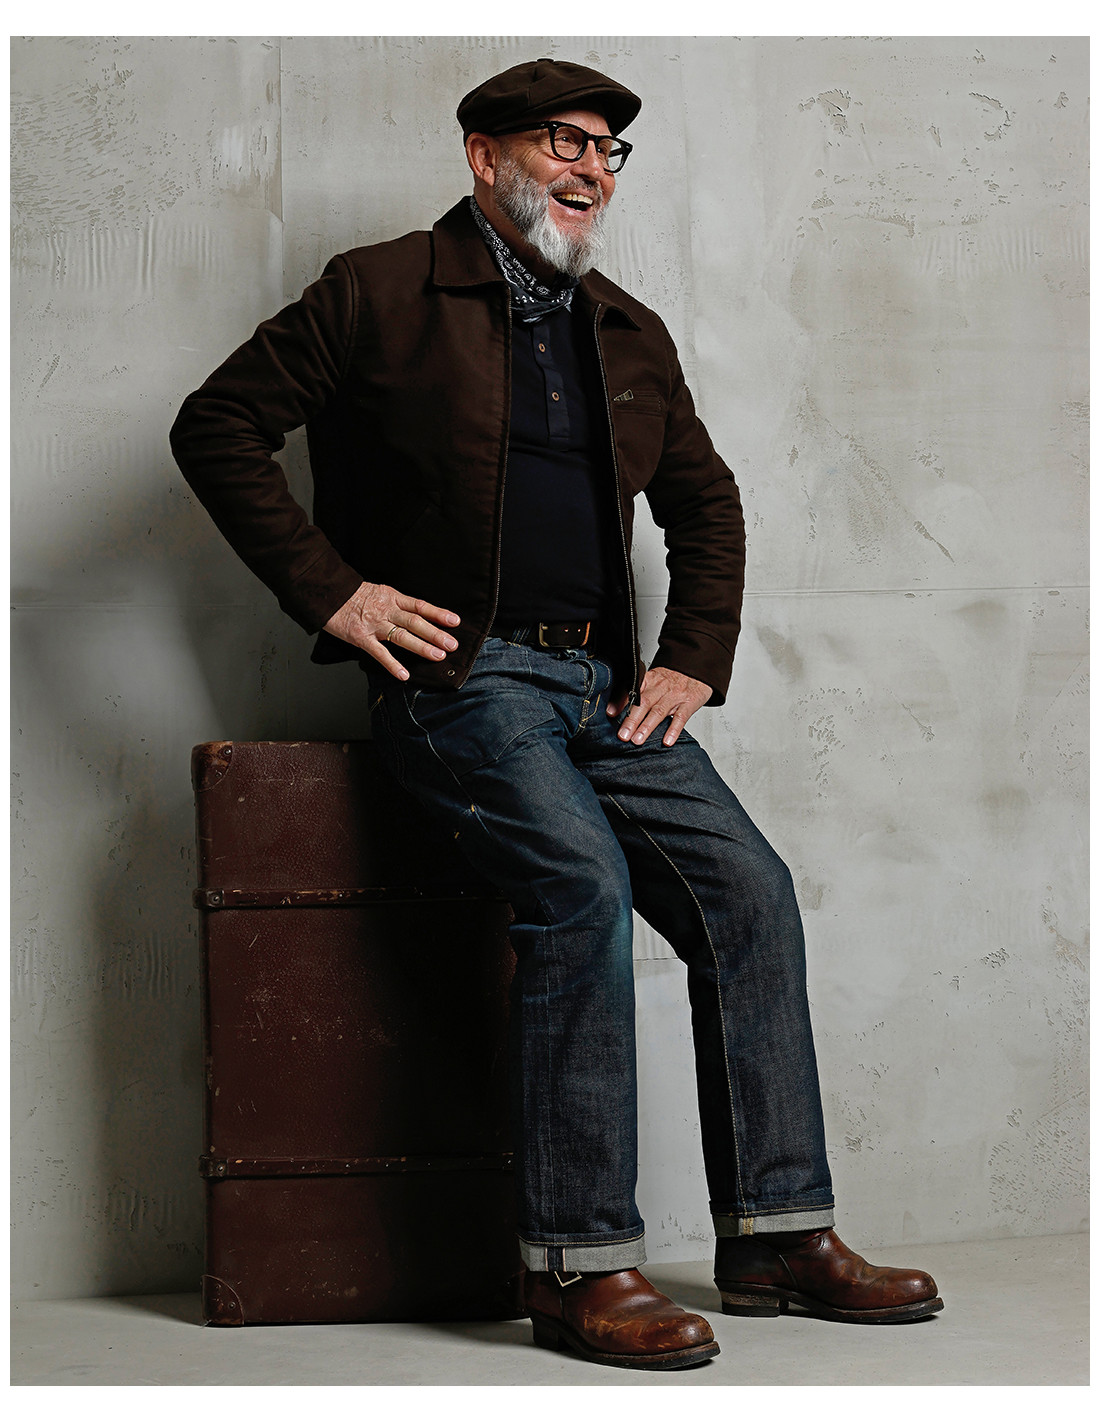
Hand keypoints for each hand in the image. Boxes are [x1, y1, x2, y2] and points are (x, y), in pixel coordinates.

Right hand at [322, 581, 459, 679]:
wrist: (328, 593)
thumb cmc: (354, 595)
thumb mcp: (380, 592)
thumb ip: (398, 604)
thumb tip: (419, 614)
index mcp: (392, 597)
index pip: (420, 606)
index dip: (438, 613)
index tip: (455, 621)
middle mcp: (386, 610)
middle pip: (416, 622)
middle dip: (436, 634)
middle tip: (452, 645)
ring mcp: (374, 624)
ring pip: (402, 636)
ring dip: (421, 647)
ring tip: (437, 656)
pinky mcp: (361, 637)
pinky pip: (379, 653)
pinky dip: (392, 664)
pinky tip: (404, 675)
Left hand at [607, 666, 711, 746]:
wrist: (697, 670)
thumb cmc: (672, 679)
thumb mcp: (652, 681)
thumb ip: (634, 694)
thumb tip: (612, 710)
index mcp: (649, 680)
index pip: (632, 690)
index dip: (621, 702)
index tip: (611, 714)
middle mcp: (661, 687)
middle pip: (644, 703)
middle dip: (632, 720)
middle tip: (623, 735)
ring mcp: (675, 696)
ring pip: (659, 711)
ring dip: (647, 727)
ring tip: (637, 740)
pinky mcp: (689, 703)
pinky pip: (681, 717)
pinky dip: (673, 730)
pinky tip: (667, 741)